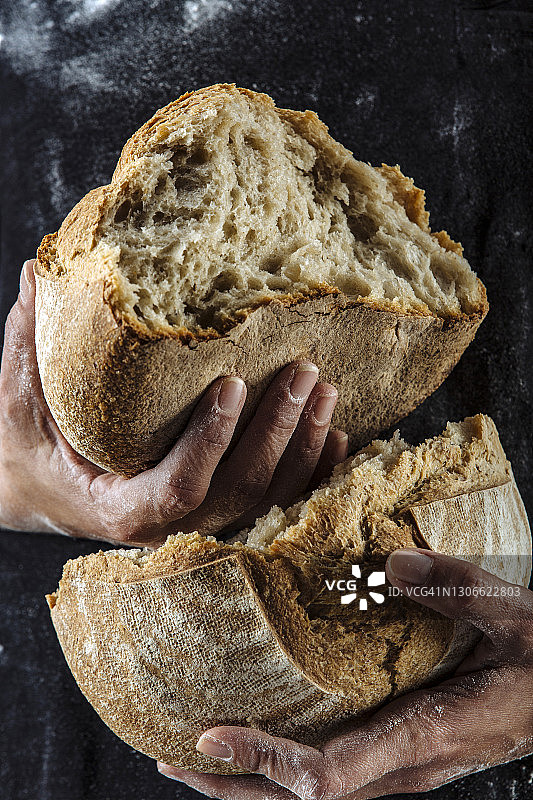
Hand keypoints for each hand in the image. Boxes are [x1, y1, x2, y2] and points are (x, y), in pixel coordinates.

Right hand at [0, 260, 347, 545]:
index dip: (210, 441)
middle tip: (304, 373)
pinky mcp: (220, 510)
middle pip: (239, 492)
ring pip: (268, 499)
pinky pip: (278, 501)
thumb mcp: (19, 407)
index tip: (232, 382)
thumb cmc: (33, 454)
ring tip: (325, 390)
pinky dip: (313, 471)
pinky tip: (338, 434)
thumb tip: (35, 273)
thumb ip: (27, 348)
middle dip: (278, 433)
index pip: (178, 487)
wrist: (47, 496)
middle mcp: (170, 526)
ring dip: (304, 447)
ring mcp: (202, 523)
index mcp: (123, 508)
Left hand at [158, 549, 532, 798]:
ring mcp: (402, 764)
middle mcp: (405, 764)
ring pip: (316, 789)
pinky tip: (267, 729)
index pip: (329, 772)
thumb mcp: (515, 615)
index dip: (267, 760)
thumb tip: (390, 562)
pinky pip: (335, 768)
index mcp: (425, 735)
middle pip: (305, 797)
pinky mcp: (403, 751)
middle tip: (175, 751)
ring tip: (202, 749)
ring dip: (255, 778)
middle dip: (236, 783)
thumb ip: (457, 587)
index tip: (211, 736)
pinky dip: (288, 760)